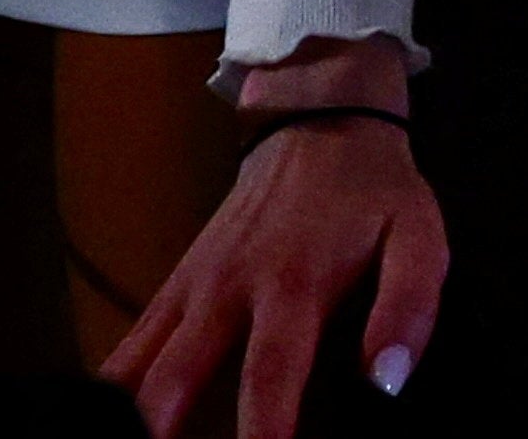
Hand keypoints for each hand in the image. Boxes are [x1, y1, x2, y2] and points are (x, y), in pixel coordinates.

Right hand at [105, 58, 443, 438]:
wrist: (319, 120)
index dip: (263, 434)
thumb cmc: (373, 193)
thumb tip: (385, 385)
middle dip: (162, 438)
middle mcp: (226, 291)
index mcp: (291, 285)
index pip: (268, 376)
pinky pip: (127, 349)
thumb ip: (407, 309)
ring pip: (133, 370)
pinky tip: (109, 424)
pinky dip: (111, 391)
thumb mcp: (417, 237)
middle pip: (173, 383)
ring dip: (127, 419)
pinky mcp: (172, 288)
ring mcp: (189, 290)